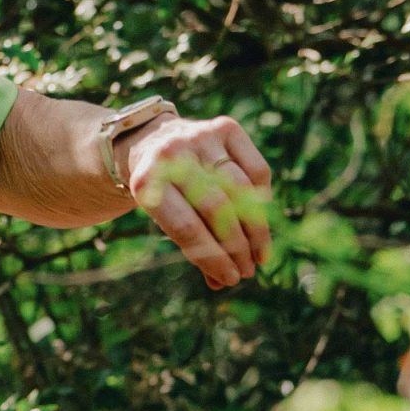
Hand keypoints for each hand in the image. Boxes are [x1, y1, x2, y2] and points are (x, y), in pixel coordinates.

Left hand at [121, 114, 272, 288]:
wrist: (155, 142)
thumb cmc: (164, 192)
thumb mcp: (164, 219)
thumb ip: (192, 249)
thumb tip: (221, 283)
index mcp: (147, 183)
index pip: (186, 228)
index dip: (213, 256)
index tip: (231, 278)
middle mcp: (173, 155)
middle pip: (217, 209)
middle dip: (237, 246)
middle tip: (248, 271)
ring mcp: (201, 137)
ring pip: (241, 190)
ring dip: (255, 229)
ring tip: (259, 255)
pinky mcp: (226, 127)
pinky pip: (256, 169)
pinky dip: (262, 199)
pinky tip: (261, 221)